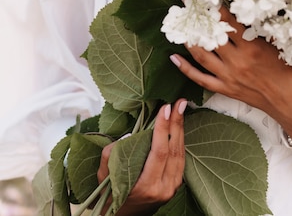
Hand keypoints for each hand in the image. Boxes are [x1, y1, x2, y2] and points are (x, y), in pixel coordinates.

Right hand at [97, 99, 186, 214]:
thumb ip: (110, 156)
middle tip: (179, 102)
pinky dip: (180, 139)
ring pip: (181, 153)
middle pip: (174, 150)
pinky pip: (181, 158)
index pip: (159, 152)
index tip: (165, 109)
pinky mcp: (176, 184)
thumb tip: (126, 135)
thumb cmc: (112, 195)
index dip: (163, 129)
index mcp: (146, 187)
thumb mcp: (104, 177)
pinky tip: (178, 125)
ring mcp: (172, 188)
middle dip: (176, 123)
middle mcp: (163, 188)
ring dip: (181, 128)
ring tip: (181, 108)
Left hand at [170, 7, 291, 141]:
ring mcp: (228, 76)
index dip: (215, 7)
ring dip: (188, 40)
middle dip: (197, 20)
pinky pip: (200, 79)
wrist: (291, 103)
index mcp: (251, 47)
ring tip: (177, 26)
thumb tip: (251, 10)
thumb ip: (263, 29)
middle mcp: (237, 61)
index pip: (228, 22)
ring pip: (202, 55)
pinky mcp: (225, 89)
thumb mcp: (279, 45)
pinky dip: (186, 68)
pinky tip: (173, 57)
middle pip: (211, 36)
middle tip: (184, 5)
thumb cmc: (290, 73)